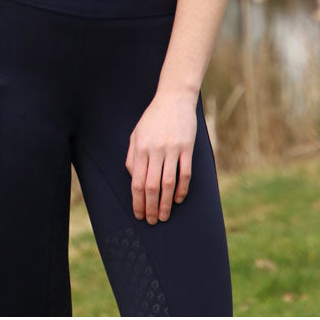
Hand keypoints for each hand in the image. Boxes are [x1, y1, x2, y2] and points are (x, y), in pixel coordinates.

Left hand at [125, 91, 196, 223]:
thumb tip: (134, 180)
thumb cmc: (153, 118)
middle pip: (152, 186)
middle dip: (150, 207)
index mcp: (141, 148)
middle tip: (152, 221)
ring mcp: (172, 149)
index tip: (139, 214)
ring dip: (165, 203)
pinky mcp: (187, 148)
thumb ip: (132, 157)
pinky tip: (177, 199)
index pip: (137, 182)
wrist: (174, 98)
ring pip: (168, 183)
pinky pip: (184, 173)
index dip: (137, 201)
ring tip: (164, 216)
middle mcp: (155, 150)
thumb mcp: (136, 134)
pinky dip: (181, 189)